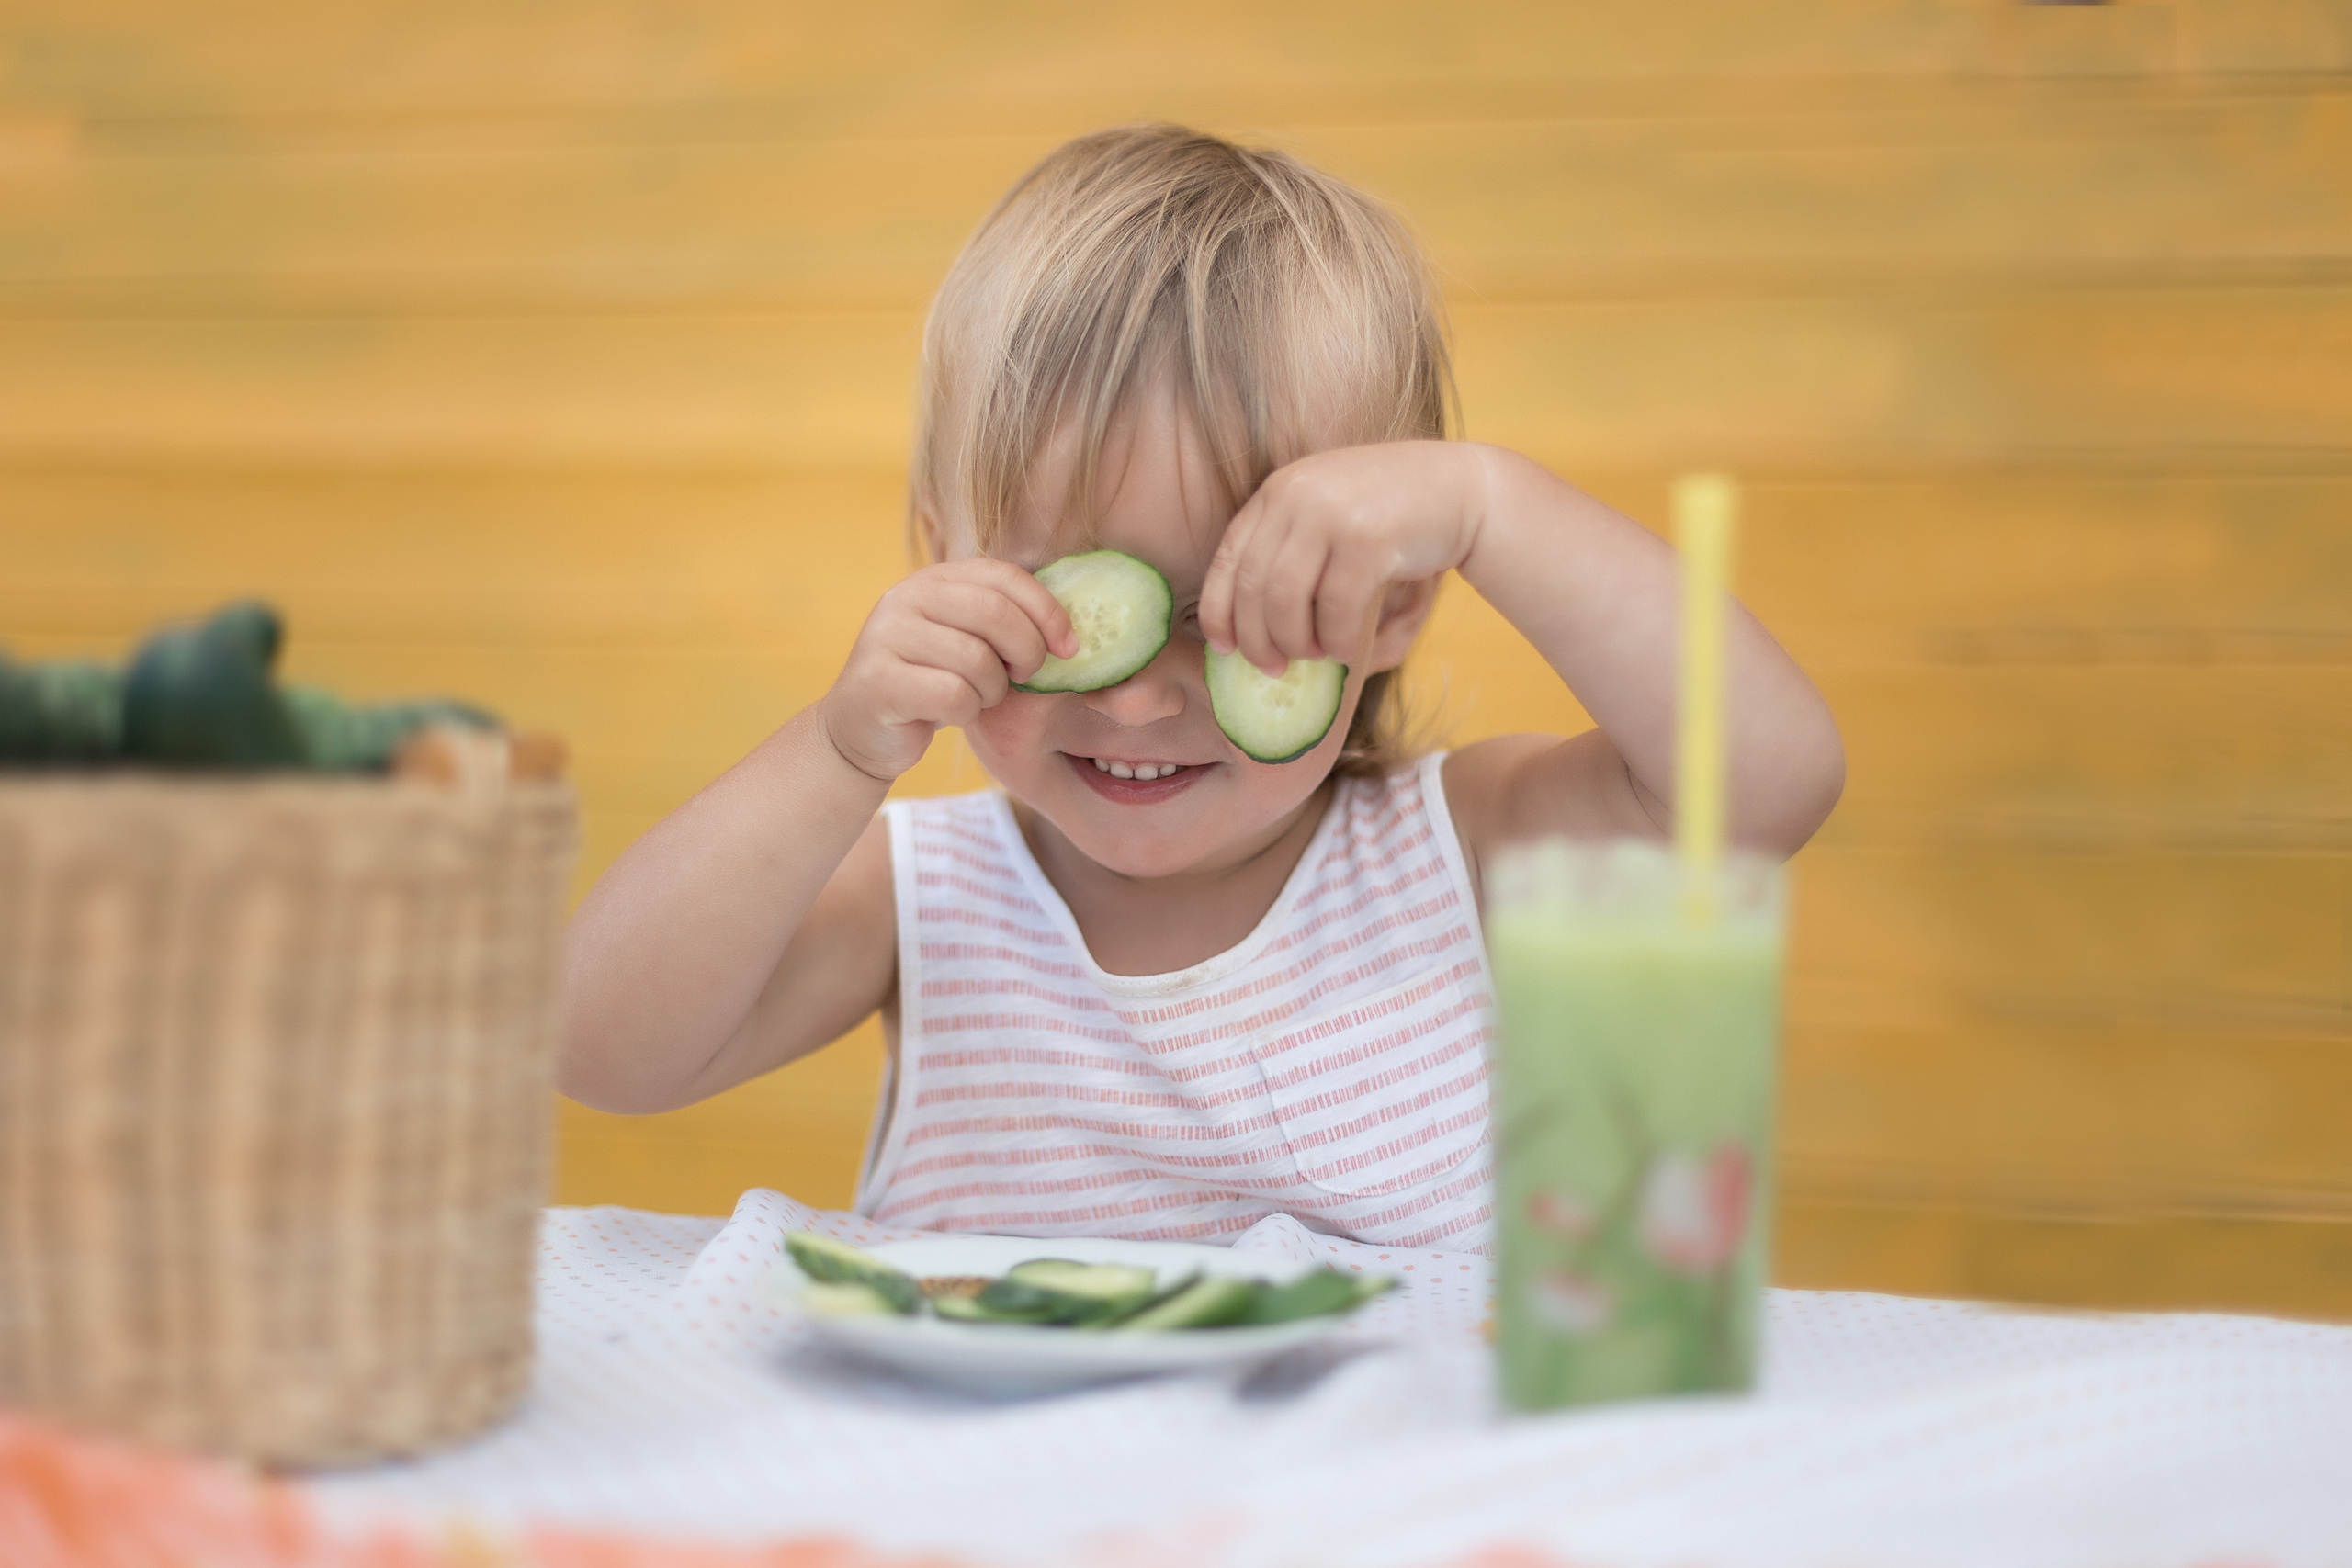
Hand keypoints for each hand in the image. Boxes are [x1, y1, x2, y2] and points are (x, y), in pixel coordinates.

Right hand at [819, 560, 1075, 782]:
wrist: (861, 730)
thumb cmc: (931, 684)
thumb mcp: (967, 641)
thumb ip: (1003, 622)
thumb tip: (1069, 631)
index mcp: (934, 579)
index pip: (1005, 576)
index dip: (1047, 611)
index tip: (1069, 647)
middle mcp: (905, 597)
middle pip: (995, 614)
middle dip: (1027, 652)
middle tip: (1023, 677)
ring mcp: (886, 636)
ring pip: (976, 660)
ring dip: (992, 690)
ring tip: (977, 696)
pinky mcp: (877, 681)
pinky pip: (953, 695)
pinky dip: (966, 712)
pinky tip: (953, 713)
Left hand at [1198, 441, 1483, 672]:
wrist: (1464, 490)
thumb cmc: (1393, 519)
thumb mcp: (1332, 526)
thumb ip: (1295, 568)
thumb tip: (1255, 644)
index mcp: (1279, 491)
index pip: (1227, 559)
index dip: (1218, 611)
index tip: (1223, 648)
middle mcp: (1296, 494)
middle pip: (1251, 586)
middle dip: (1257, 639)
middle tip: (1273, 668)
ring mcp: (1331, 513)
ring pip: (1285, 601)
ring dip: (1296, 643)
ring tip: (1316, 655)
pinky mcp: (1368, 537)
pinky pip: (1335, 609)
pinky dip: (1336, 641)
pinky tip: (1346, 650)